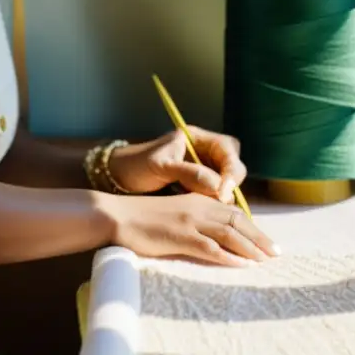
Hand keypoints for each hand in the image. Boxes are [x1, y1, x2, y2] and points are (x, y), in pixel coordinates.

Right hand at [102, 192, 278, 266]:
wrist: (117, 216)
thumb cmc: (142, 217)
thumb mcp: (175, 212)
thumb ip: (195, 218)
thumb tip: (214, 234)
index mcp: (198, 200)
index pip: (233, 212)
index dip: (252, 226)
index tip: (266, 240)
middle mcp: (198, 207)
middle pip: (237, 221)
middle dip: (259, 237)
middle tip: (276, 252)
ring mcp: (190, 221)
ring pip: (229, 234)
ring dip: (250, 248)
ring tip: (265, 261)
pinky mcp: (180, 236)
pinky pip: (210, 248)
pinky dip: (229, 257)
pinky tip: (241, 265)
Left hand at [108, 127, 247, 201]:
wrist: (121, 177)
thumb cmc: (138, 165)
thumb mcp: (162, 166)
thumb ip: (190, 173)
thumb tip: (218, 186)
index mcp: (199, 138)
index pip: (228, 150)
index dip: (230, 171)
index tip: (223, 191)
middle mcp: (206, 152)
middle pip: (233, 168)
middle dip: (230, 186)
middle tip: (221, 203)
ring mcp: (205, 170)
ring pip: (227, 184)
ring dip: (224, 198)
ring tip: (213, 212)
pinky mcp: (200, 187)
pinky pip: (215, 196)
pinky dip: (215, 205)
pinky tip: (209, 216)